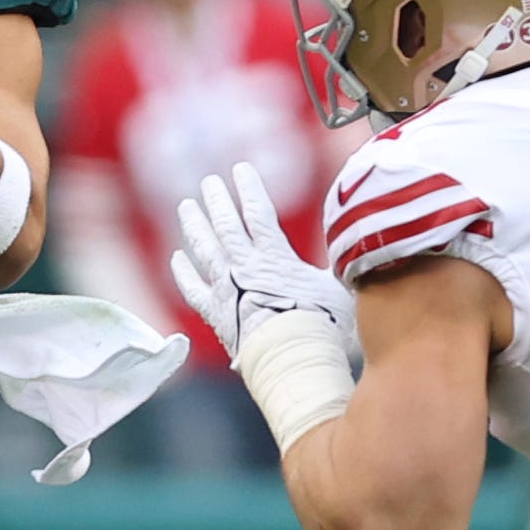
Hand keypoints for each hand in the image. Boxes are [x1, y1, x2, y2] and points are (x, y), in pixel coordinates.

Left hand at [171, 162, 351, 363]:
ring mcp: (227, 290)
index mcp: (275, 258)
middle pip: (226, 225)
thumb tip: (353, 242)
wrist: (292, 359)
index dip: (248, 188)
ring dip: (194, 225)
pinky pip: (193, 288)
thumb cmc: (322, 327)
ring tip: (185, 206)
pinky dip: (183, 272)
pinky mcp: (216, 314)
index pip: (257, 212)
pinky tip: (177, 258)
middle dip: (216, 199)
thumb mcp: (339, 287)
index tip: (240, 169)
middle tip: (208, 181)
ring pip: (205, 249)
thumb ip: (336, 263)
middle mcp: (246, 268)